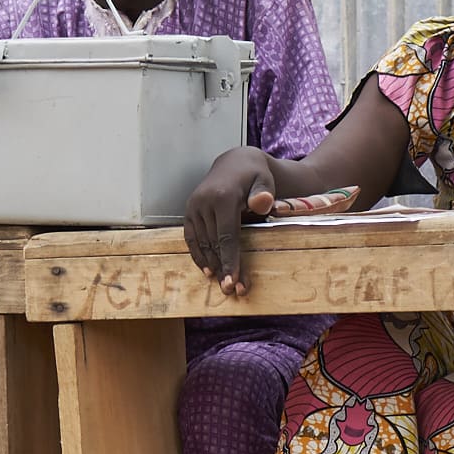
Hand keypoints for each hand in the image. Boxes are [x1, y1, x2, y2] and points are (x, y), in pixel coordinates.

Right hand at [182, 146, 279, 296]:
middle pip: (214, 243)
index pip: (226, 236)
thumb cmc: (254, 175)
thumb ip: (264, 193)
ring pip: (202, 243)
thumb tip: (262, 202)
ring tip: (222, 283)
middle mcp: (203, 202)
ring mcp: (193, 207)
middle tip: (232, 290)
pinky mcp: (189, 211)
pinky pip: (191, 238)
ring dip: (212, 265)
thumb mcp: (264, 181)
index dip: (230, 261)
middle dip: (223, 268)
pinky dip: (198, 255)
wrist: (235, 163)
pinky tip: (208, 270)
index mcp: (222, 196)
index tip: (234, 282)